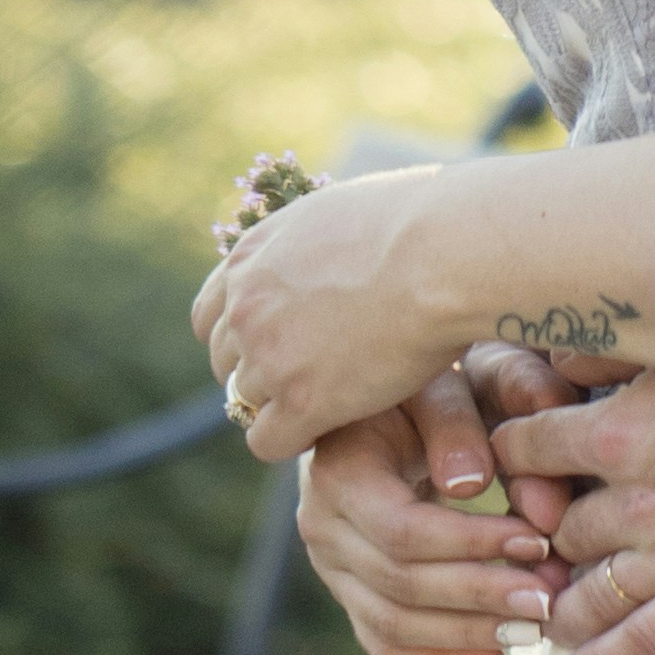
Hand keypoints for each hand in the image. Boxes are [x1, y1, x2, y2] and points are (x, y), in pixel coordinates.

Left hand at [194, 165, 461, 459]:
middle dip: (262, 374)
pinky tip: (334, 425)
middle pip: (225, 364)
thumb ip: (316, 243)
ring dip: (282, 408)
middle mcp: (246, 306)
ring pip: (245, 405)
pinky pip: (267, 441)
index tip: (280, 346)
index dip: (242, 338)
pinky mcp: (300, 400)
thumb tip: (336, 248)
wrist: (444, 252)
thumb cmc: (422, 222)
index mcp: (252, 257)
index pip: (210, 316)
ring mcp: (269, 355)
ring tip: (334, 403)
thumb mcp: (342, 213)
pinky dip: (294, 439)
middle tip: (315, 378)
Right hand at [295, 400, 560, 654]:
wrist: (385, 406)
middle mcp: (322, 526)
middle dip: (480, 596)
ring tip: (534, 630)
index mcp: (339, 471)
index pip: (403, 532)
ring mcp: (332, 567)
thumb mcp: (438, 381)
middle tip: (548, 599)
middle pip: (399, 585)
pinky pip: (385, 646)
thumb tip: (469, 483)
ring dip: (468, 635)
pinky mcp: (352, 592)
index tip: (538, 542)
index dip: (472, 544)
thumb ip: (457, 422)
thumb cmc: (422, 386)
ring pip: (392, 625)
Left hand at [455, 353, 654, 654]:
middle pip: (551, 532)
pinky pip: (638, 649)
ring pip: (582, 598)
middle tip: (542, 548)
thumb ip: (615, 353)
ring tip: (554, 614)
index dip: (513, 461)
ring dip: (560, 608)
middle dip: (544, 539)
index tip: (518, 470)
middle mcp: (635, 499)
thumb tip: (553, 357)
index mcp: (620, 430)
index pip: (521, 451)